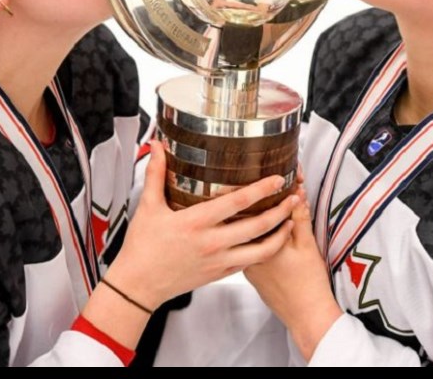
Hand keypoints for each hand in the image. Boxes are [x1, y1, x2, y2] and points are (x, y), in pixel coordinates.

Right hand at [106, 141, 298, 308]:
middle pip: (257, 225)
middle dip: (280, 210)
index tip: (277, 179)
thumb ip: (156, 174)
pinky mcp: (220, 274)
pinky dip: (265, 251)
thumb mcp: (148, 206)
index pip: (237, 202)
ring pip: (260, 250)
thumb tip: (156, 147)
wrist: (139, 285)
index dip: (261, 189)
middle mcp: (212, 242)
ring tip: (291, 220)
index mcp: (196, 222)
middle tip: (294, 196)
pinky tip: (271, 241)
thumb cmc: (142, 247)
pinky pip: (250, 262)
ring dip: (279, 234)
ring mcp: (218, 261)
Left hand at [244, 191, 341, 360]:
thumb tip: (297, 193)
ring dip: (249, 218)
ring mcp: (246, 266)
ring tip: (258, 200)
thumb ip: (299, 216)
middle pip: (242, 222)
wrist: (307, 316)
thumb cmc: (309, 284)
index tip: (269, 178)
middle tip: (257, 183)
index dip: (260, 191)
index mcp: (258, 245)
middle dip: (250, 201)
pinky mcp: (252, 274)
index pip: (254, 210)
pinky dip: (254, 235)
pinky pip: (247, 247)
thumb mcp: (307, 244)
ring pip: (243, 236)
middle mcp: (245, 255)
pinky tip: (261, 226)